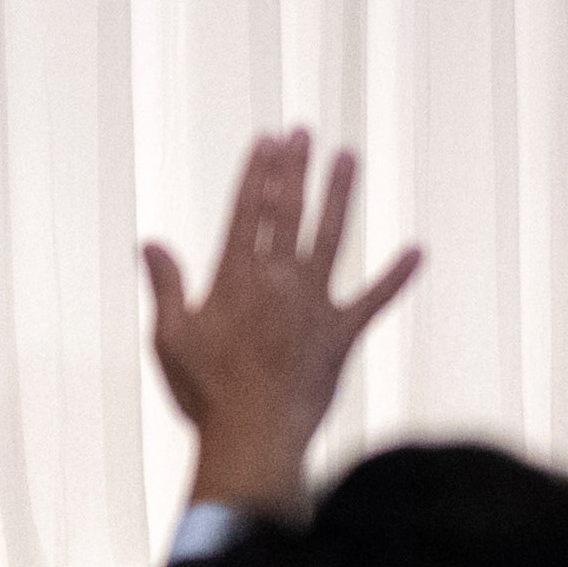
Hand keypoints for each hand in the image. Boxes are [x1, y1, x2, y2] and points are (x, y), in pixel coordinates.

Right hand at [139, 133, 417, 518]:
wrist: (254, 434)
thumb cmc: (204, 391)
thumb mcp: (170, 336)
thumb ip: (167, 285)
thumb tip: (150, 243)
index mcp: (235, 279)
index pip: (247, 212)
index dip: (257, 173)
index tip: (267, 140)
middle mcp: (278, 282)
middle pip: (288, 213)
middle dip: (295, 169)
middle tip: (304, 132)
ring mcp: (314, 306)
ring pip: (331, 239)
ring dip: (340, 197)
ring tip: (348, 158)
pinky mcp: (342, 335)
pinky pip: (374, 301)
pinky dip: (396, 277)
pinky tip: (417, 252)